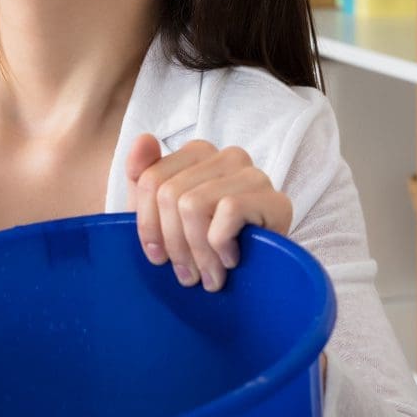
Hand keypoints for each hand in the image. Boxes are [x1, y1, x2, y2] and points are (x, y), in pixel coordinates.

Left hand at [125, 134, 292, 292]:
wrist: (260, 277)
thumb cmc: (206, 244)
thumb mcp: (162, 216)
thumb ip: (143, 177)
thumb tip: (142, 138)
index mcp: (198, 154)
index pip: (150, 180)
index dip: (147, 225)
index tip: (158, 258)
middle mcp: (227, 156)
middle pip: (170, 195)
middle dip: (174, 245)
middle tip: (187, 275)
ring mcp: (253, 174)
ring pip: (193, 205)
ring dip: (198, 253)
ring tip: (208, 276)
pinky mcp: (274, 199)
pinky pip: (228, 212)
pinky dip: (222, 244)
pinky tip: (231, 260)